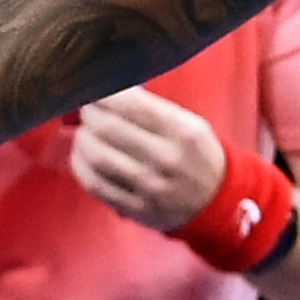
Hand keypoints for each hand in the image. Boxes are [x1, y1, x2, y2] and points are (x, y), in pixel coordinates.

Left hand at [69, 88, 225, 230]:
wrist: (218, 202)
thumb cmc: (199, 156)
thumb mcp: (191, 125)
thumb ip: (153, 110)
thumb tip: (110, 94)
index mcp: (183, 132)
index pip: (131, 105)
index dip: (104, 95)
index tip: (94, 91)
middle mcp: (167, 158)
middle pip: (109, 129)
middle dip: (89, 114)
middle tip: (86, 110)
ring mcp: (151, 186)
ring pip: (98, 157)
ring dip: (83, 140)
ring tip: (84, 133)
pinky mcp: (137, 207)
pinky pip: (96, 185)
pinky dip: (81, 166)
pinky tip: (82, 156)